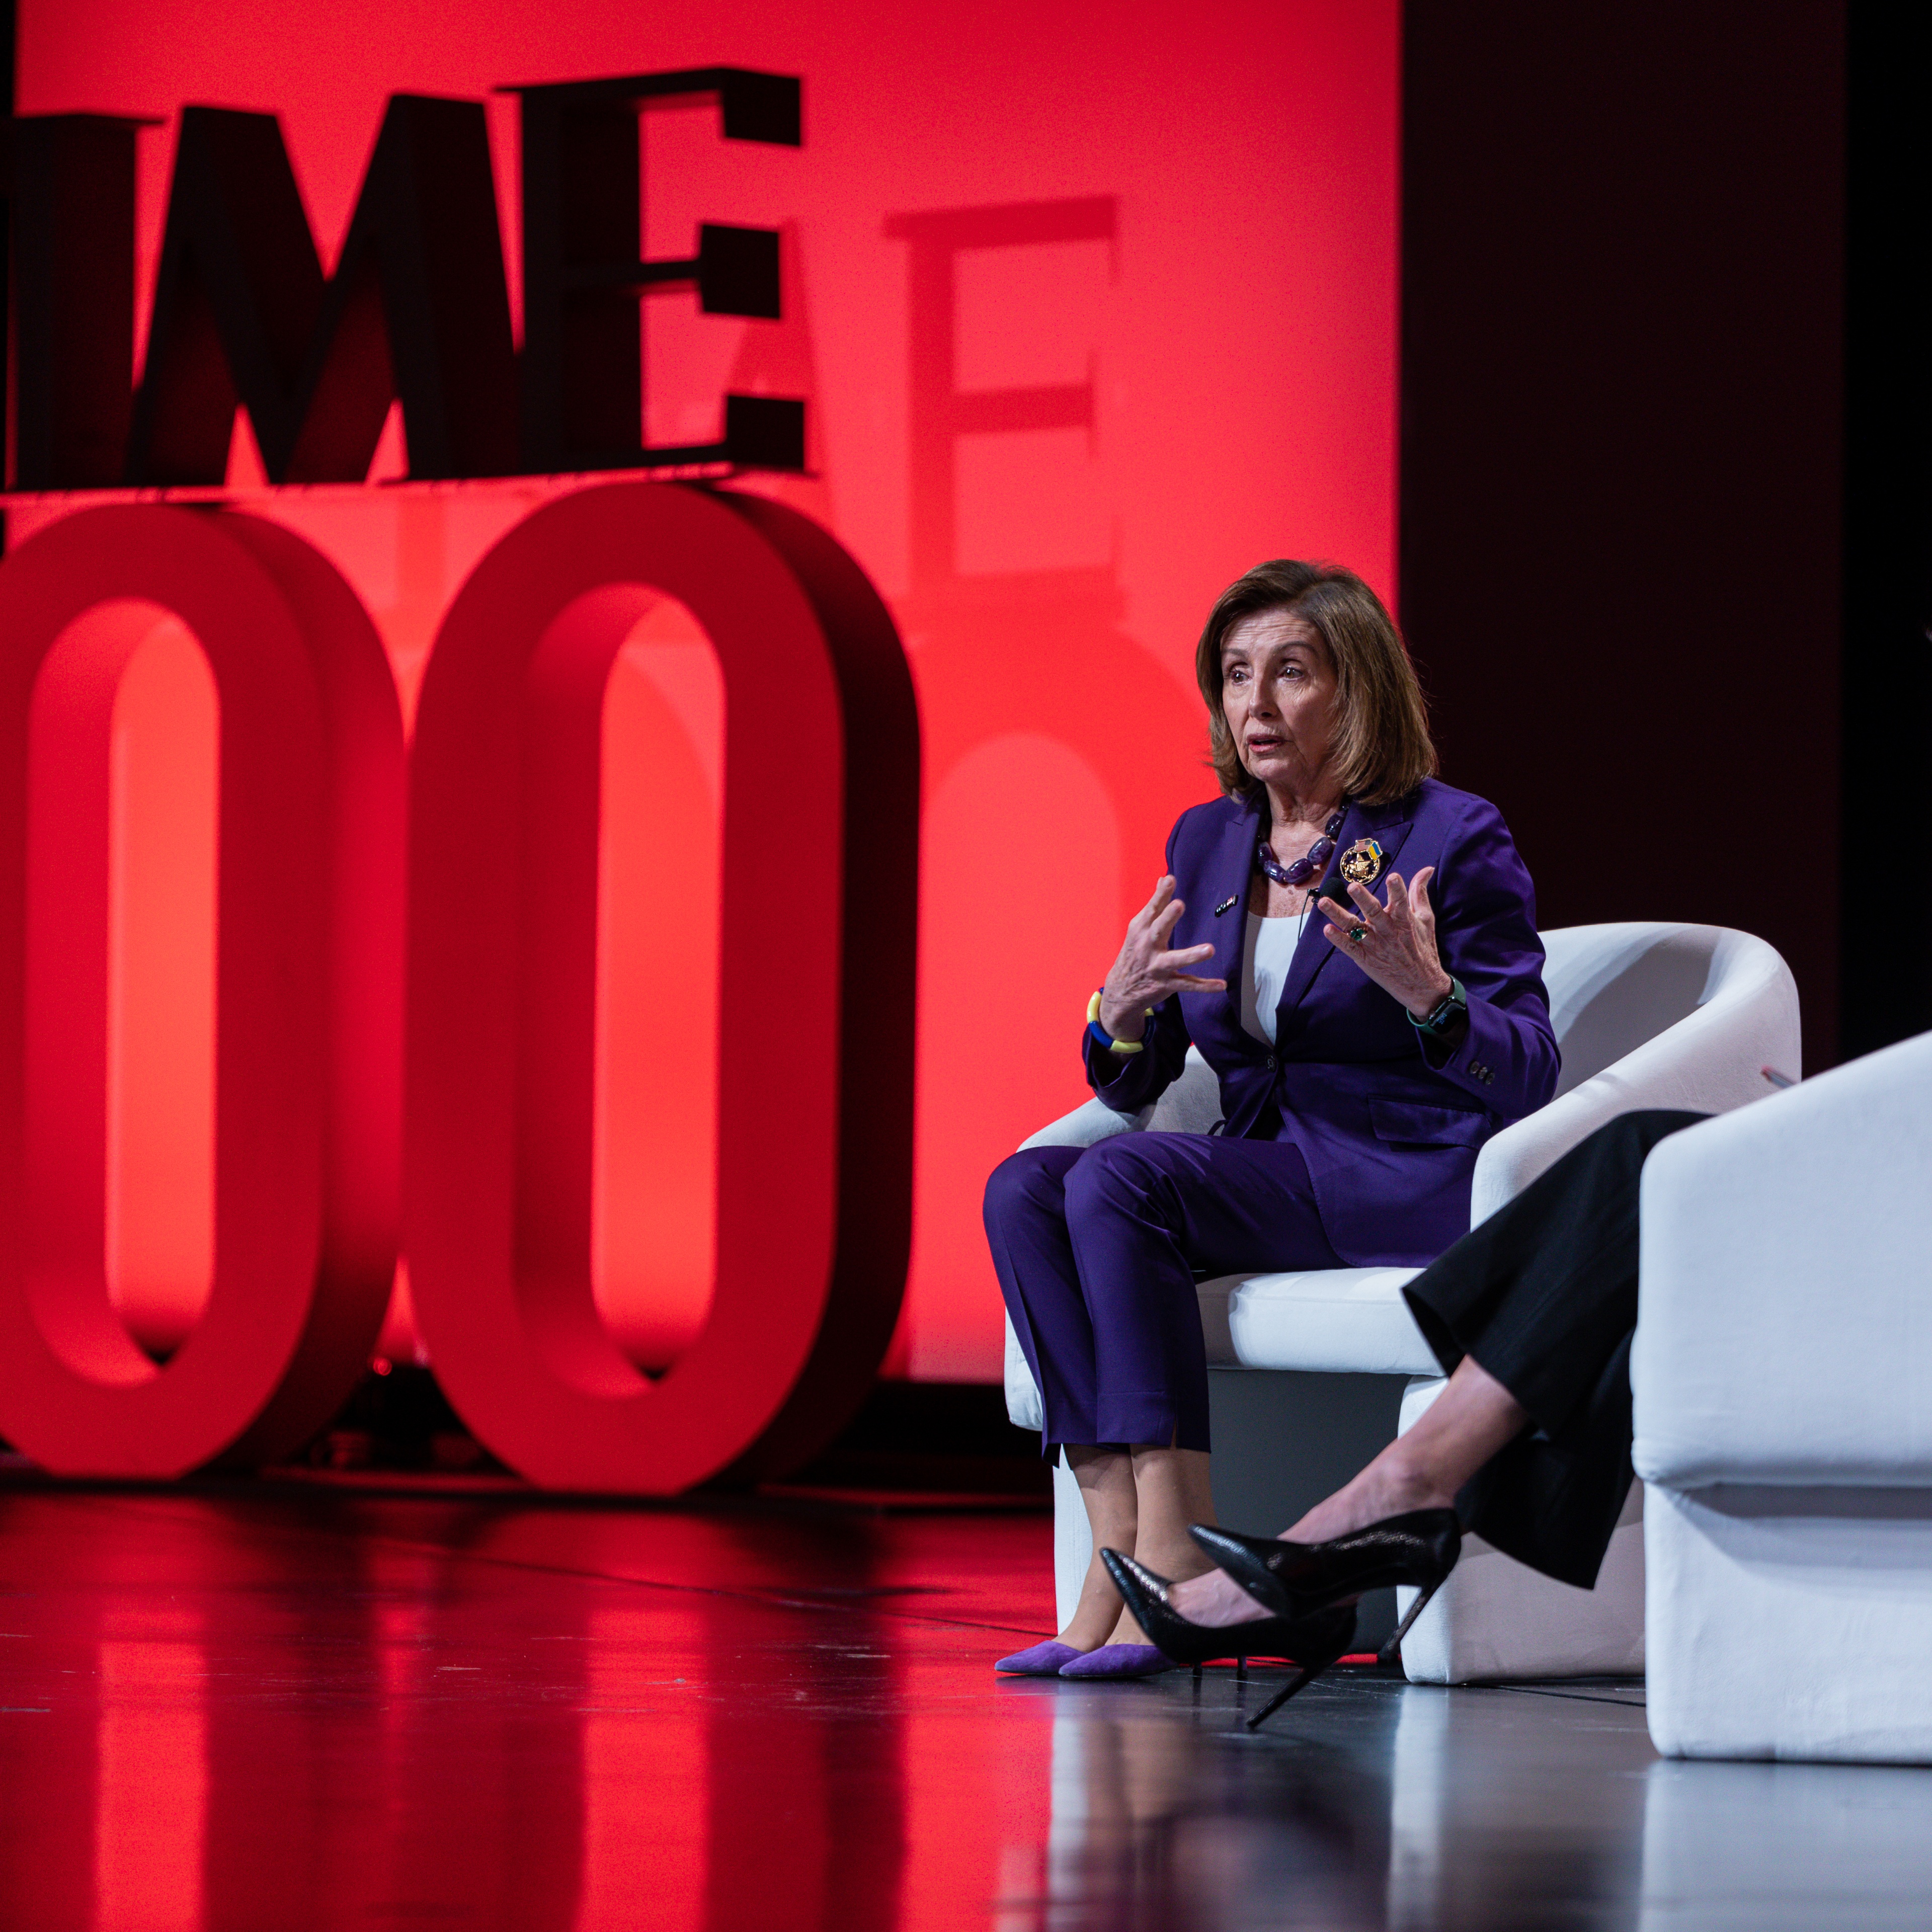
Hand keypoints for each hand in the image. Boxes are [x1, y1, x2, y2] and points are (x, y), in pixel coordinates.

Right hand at [1099, 876, 1226, 1039]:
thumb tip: (1164, 878)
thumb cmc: (1134, 952)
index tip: (1170, 880)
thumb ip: (1155, 904)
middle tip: (1179, 905)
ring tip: (1209, 949)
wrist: (1120, 990)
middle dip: (1168, 918)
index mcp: (1141, 929)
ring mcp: (1157, 966)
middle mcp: (1147, 947)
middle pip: (1158, 930)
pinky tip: (1221, 984)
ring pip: (1175, 960)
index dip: (1161, 894)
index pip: (1152, 909)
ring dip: (1192, 955)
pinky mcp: (1166, 984)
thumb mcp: (1139, 927)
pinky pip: (1188, 984)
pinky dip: (1205, 985)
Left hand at [1316, 867, 1453, 1017]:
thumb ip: (1420, 892)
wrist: (1420, 984)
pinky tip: (1327, 929)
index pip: (1401, 902)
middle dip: (1363, 899)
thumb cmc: (1422, 947)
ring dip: (1338, 915)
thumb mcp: (1425, 919)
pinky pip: (1349, 947)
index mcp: (1405, 921)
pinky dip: (1338, 939)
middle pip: (1374, 912)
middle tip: (1353, 887)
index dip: (1397, 890)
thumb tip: (1426, 869)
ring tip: (1324, 902)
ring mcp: (1375, 945)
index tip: (1393, 877)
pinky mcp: (1365, 958)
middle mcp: (1388, 931)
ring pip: (1354, 928)